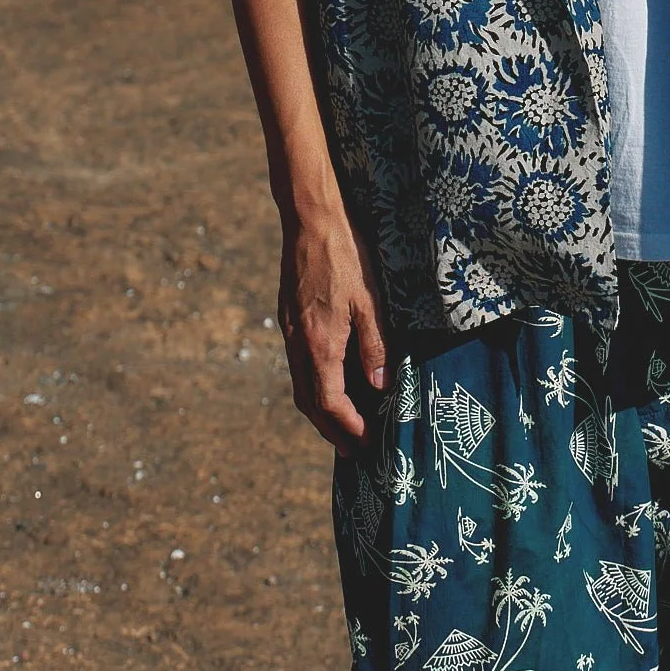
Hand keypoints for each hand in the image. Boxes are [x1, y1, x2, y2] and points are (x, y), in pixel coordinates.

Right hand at [279, 200, 388, 448]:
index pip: (329, 402)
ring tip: (343, 427)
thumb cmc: (345, 255)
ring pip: (301, 385)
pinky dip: (315, 386)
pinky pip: (299, 365)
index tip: (366, 443)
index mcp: (320, 343)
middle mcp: (299, 342)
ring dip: (321, 411)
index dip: (347, 427)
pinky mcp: (290, 319)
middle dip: (332, 430)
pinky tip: (332, 385)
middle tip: (353, 451)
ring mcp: (290, 331)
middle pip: (309, 402)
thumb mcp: (370, 300)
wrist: (310, 220)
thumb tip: (379, 386)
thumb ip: (374, 345)